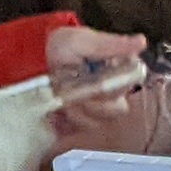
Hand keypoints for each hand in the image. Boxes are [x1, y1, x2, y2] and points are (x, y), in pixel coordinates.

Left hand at [45, 26, 147, 148]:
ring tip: (63, 93)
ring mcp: (97, 110)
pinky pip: (83, 130)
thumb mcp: (81, 41)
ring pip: (100, 120)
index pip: (132, 81)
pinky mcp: (80, 125)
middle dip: (94, 98)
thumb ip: (111, 44)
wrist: (28, 62)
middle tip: (75, 85)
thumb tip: (142, 42)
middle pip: (117, 108)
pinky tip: (59, 106)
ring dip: (79, 108)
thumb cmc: (58, 48)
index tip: (96, 70)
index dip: (114, 80)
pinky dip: (69, 119)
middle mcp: (112, 92)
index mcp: (119, 69)